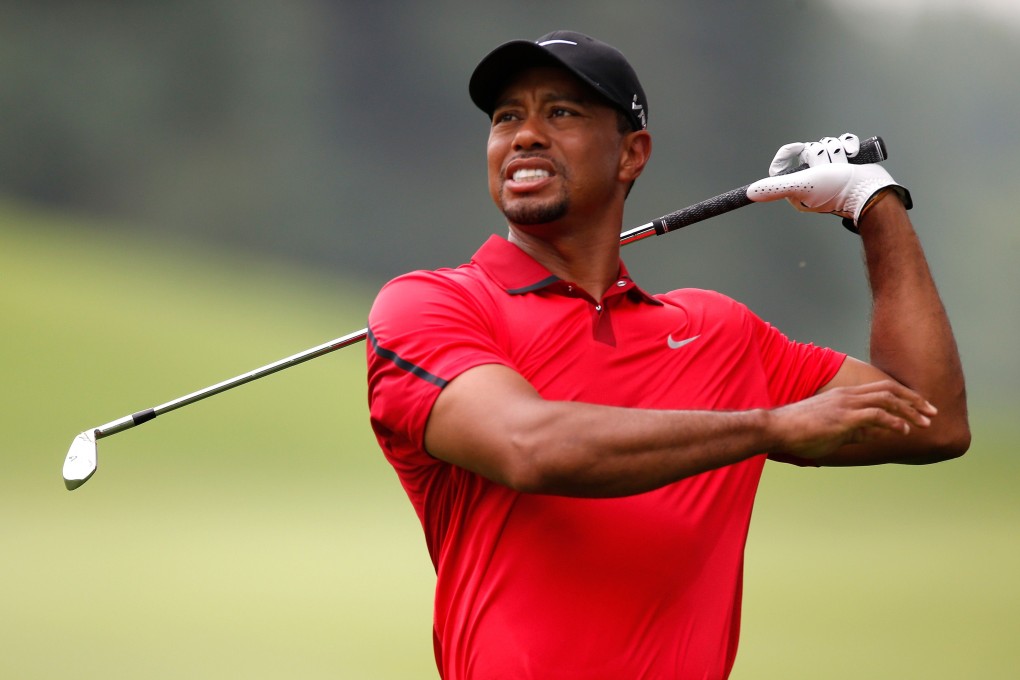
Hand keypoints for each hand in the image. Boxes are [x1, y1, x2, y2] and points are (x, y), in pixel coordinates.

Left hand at [747, 133, 910, 227]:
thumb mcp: (802, 185)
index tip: (798, 149)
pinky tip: (853, 154)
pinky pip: (843, 142)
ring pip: (826, 144)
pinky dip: (849, 144)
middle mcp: (811, 180)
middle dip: (821, 155)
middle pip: (808, 150)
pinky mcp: (847, 163)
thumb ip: (776, 187)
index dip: (789, 152)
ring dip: (836, 151)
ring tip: (844, 165)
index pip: (784, 164)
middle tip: (829, 170)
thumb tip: (749, 193)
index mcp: (796, 189)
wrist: (872, 190)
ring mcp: (831, 171)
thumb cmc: (836, 189)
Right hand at [766, 379, 936, 460]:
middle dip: (914, 400)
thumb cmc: (800, 431)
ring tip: (925, 423)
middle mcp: (848, 396)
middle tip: (933, 413)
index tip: (921, 408)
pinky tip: (904, 430)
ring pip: (887, 400)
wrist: (777, 429)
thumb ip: (857, 430)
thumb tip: (879, 434)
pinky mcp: (843, 418)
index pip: (882, 389)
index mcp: (845, 396)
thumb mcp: (834, 431)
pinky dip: (893, 421)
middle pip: (890, 390)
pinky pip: (875, 415)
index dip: (905, 398)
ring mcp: (846, 405)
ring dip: (909, 411)